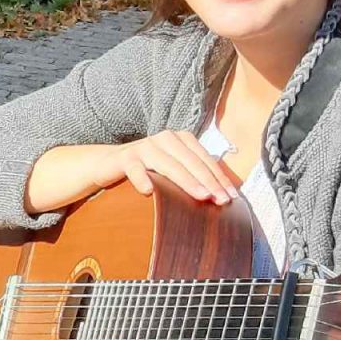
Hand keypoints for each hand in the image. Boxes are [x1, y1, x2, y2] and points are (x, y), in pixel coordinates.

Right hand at [114, 130, 237, 203]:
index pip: (205, 160)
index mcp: (181, 140)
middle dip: (209, 182)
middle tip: (222, 201)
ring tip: (201, 196)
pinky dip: (141, 178)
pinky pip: (134, 168)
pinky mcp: (125, 157)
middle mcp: (166, 139)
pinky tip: (148, 191)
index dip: (219, 178)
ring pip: (168, 164)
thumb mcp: (172, 171)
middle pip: (191, 162)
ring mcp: (145, 146)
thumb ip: (192, 176)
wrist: (108, 164)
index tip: (232, 197)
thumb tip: (221, 196)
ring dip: (186, 181)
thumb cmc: (147, 171)